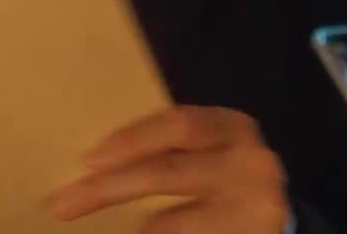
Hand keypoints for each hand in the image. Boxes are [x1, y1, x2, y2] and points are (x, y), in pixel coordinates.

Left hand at [47, 105, 288, 231]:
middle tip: (63, 204)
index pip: (177, 125)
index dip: (131, 140)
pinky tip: (134, 233)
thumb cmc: (223, 172)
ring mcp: (258, 207)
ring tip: (85, 218)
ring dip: (135, 228)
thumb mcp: (204, 148)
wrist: (282, 218)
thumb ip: (164, 147)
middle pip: (169, 172)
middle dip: (109, 189)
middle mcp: (250, 163)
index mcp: (230, 127)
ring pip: (176, 222)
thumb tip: (90, 160)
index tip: (87, 159)